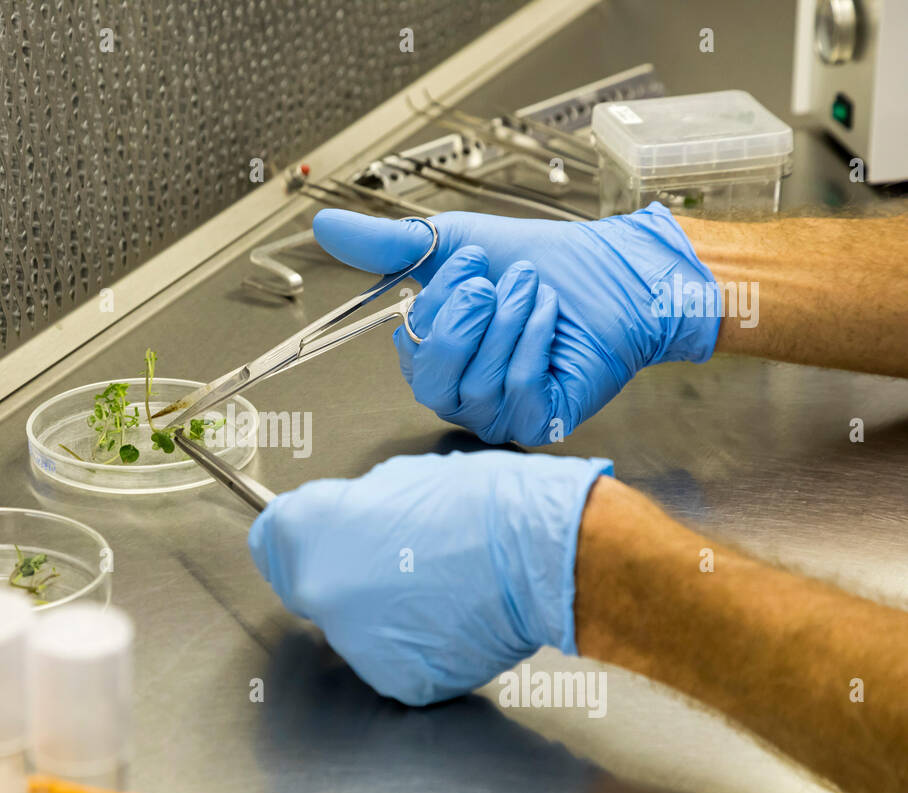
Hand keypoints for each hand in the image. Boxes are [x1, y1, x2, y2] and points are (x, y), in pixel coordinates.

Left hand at [247, 450, 612, 705]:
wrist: (538, 550)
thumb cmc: (479, 504)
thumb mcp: (396, 479)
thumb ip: (350, 508)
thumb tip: (345, 524)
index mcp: (312, 532)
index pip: (270, 541)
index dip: (297, 536)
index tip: (314, 536)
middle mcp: (320, 593)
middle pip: (311, 588)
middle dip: (341, 576)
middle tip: (394, 561)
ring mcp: (358, 645)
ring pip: (354, 630)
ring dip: (379, 616)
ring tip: (435, 589)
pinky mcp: (398, 680)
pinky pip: (394, 662)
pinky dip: (416, 647)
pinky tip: (450, 620)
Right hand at [313, 203, 721, 444]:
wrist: (613, 270)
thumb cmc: (541, 262)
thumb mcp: (452, 243)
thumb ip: (386, 244)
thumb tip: (323, 226)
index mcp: (435, 358)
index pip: (409, 350)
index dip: (439, 305)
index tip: (472, 264)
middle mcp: (462, 393)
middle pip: (432, 380)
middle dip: (467, 320)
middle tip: (498, 282)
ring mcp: (500, 413)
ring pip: (476, 384)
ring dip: (509, 322)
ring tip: (532, 289)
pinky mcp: (540, 422)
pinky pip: (517, 391)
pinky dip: (534, 341)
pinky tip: (551, 315)